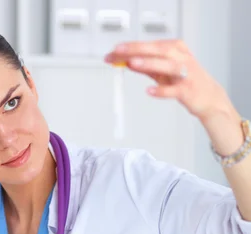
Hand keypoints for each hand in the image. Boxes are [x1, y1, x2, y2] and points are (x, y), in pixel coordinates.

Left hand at [104, 39, 233, 122]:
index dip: (130, 47)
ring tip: (132, 64)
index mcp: (175, 49)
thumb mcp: (164, 71)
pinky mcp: (188, 90)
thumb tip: (126, 61)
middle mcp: (181, 58)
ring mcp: (185, 74)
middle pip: (158, 50)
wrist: (209, 98)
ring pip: (167, 65)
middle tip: (119, 51)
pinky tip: (149, 91)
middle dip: (137, 49)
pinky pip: (174, 90)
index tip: (114, 51)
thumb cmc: (186, 81)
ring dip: (149, 64)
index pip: (150, 45)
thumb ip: (147, 66)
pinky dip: (161, 91)